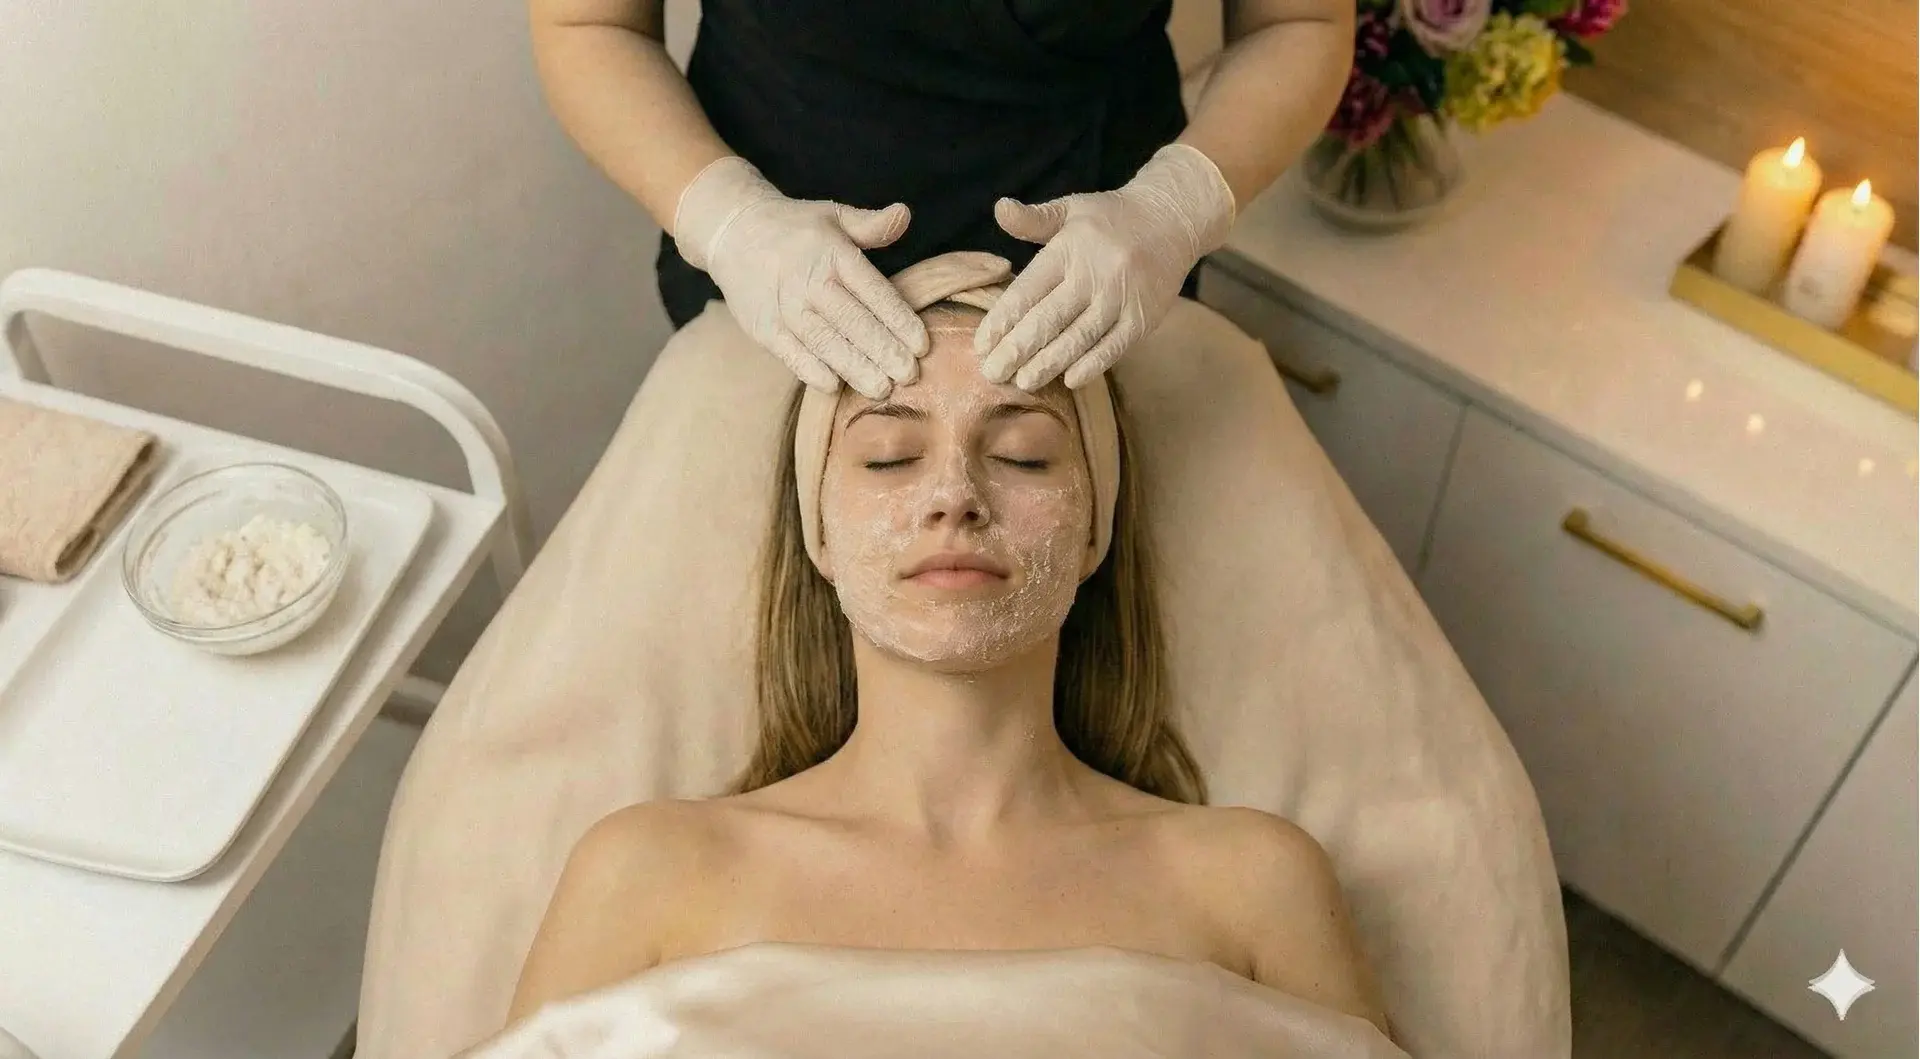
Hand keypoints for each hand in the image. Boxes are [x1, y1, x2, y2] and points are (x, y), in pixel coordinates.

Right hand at [674, 157, 927, 398]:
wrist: (732, 232)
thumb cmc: (795, 229)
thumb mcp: (833, 216)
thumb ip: (871, 225)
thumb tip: (904, 214)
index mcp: (833, 254)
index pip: (874, 292)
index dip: (900, 320)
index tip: (923, 345)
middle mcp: (809, 281)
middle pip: (853, 322)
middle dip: (884, 351)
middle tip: (911, 375)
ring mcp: (784, 307)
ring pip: (825, 343)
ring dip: (855, 368)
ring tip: (883, 389)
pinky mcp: (764, 328)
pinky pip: (791, 354)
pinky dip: (812, 372)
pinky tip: (835, 387)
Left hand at [976, 144, 1235, 390]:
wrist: (1173, 218)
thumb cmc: (1112, 218)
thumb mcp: (1071, 208)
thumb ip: (1033, 219)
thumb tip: (1000, 209)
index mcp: (1070, 248)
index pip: (1028, 290)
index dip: (1002, 320)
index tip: (981, 344)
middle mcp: (1095, 273)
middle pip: (1048, 319)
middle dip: (1017, 350)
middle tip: (992, 374)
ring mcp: (1122, 297)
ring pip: (1078, 338)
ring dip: (1048, 364)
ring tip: (1022, 383)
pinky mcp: (1144, 317)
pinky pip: (1114, 347)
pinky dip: (1091, 365)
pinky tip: (1069, 381)